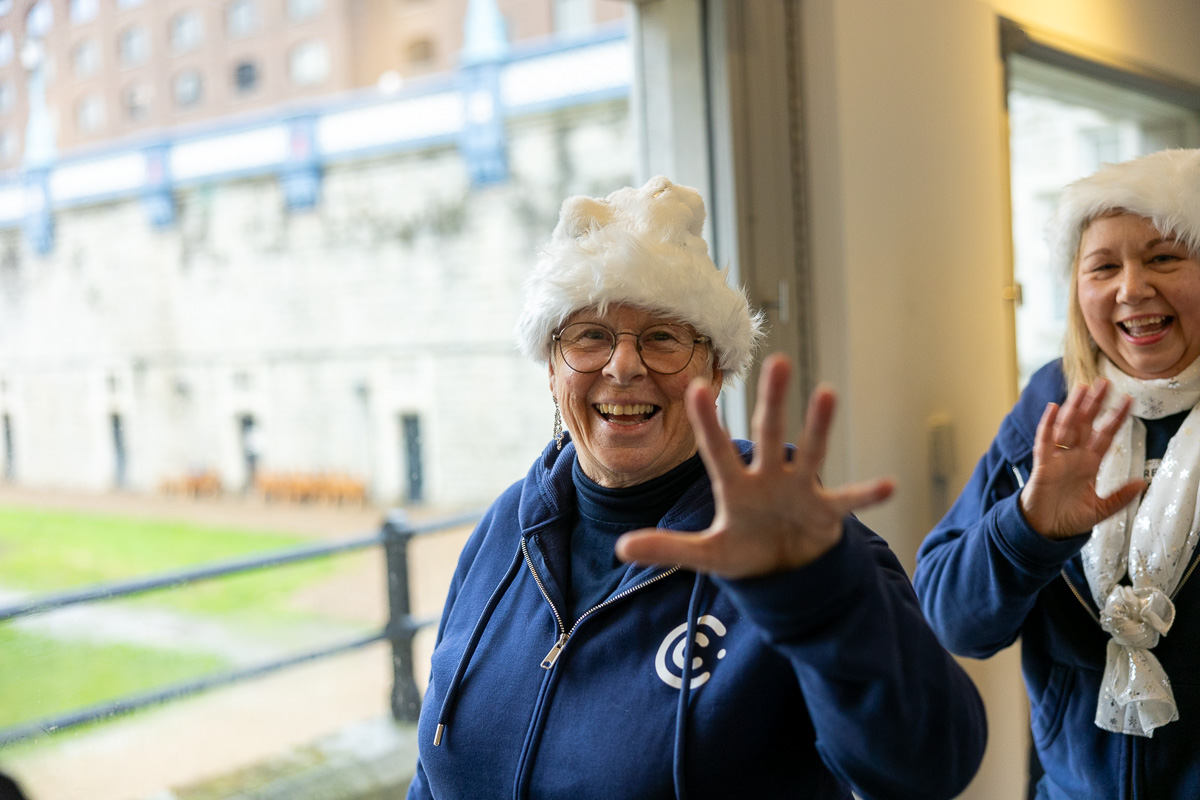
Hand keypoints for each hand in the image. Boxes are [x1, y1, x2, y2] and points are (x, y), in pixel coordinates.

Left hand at [614, 353, 894, 577]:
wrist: (784, 572)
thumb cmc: (745, 552)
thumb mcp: (706, 555)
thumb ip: (667, 549)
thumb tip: (620, 548)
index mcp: (736, 487)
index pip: (717, 451)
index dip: (707, 423)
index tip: (695, 386)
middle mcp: (769, 478)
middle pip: (769, 433)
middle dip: (773, 400)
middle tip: (778, 359)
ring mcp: (800, 490)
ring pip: (810, 452)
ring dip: (819, 425)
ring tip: (827, 392)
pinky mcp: (826, 512)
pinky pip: (848, 501)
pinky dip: (867, 495)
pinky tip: (889, 486)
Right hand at [1019, 378, 1144, 539]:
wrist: (1045, 532)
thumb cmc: (1069, 519)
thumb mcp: (1100, 510)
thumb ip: (1120, 497)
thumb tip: (1142, 482)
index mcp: (1089, 465)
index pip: (1105, 435)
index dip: (1116, 418)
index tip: (1128, 400)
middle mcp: (1074, 457)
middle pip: (1086, 424)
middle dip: (1095, 404)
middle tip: (1105, 382)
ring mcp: (1057, 459)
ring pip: (1067, 427)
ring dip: (1075, 408)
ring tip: (1083, 388)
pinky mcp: (1042, 466)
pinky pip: (1045, 442)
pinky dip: (1048, 425)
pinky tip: (1054, 409)